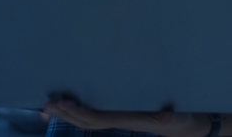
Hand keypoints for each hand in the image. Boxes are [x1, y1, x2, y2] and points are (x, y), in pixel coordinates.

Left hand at [43, 100, 209, 136]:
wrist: (184, 127)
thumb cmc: (182, 118)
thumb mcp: (181, 116)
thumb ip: (173, 116)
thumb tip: (167, 116)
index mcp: (127, 120)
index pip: (97, 119)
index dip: (79, 113)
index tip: (64, 104)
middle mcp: (119, 121)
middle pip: (86, 122)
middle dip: (66, 114)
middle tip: (47, 105)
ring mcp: (118, 120)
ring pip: (88, 120)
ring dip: (68, 114)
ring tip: (49, 106)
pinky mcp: (119, 116)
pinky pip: (95, 115)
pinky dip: (79, 111)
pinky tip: (68, 106)